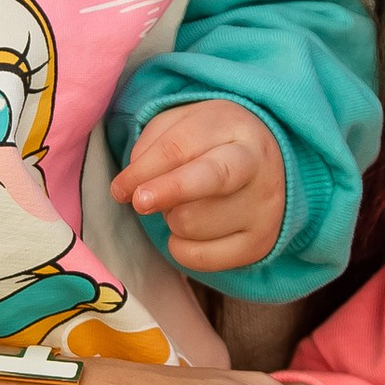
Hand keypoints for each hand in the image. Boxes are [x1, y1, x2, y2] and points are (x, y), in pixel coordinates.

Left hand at [110, 99, 287, 273]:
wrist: (264, 168)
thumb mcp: (181, 126)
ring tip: (184, 205)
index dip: (145, 169)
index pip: (181, 146)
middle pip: (209, 178)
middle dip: (169, 190)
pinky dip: (181, 248)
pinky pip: (202, 258)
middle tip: (140, 202)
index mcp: (234, 126)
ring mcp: (263, 207)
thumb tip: (130, 188)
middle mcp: (257, 164)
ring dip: (172, 217)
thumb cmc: (210, 145)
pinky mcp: (259, 243)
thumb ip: (152, 147)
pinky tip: (189, 232)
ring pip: (193, 223)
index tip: (120, 188)